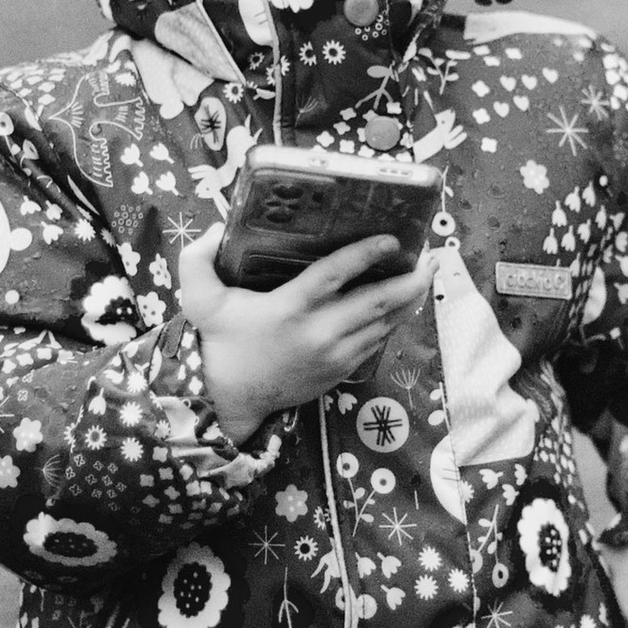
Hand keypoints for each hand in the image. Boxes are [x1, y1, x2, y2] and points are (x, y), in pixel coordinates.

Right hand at [177, 225, 434, 444]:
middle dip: (408, 280)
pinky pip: (375, 343)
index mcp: (289, 309)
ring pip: (383, 324)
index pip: (335, 275)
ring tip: (425, 275)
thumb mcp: (199, 300)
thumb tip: (215, 228)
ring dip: (408, 300)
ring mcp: (333, 355)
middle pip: (375, 302)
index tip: (390, 238)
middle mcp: (318, 332)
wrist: (229, 399)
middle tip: (430, 257)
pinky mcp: (339, 371)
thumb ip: (197, 260)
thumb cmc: (219, 343)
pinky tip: (403, 305)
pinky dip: (393, 322)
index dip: (365, 255)